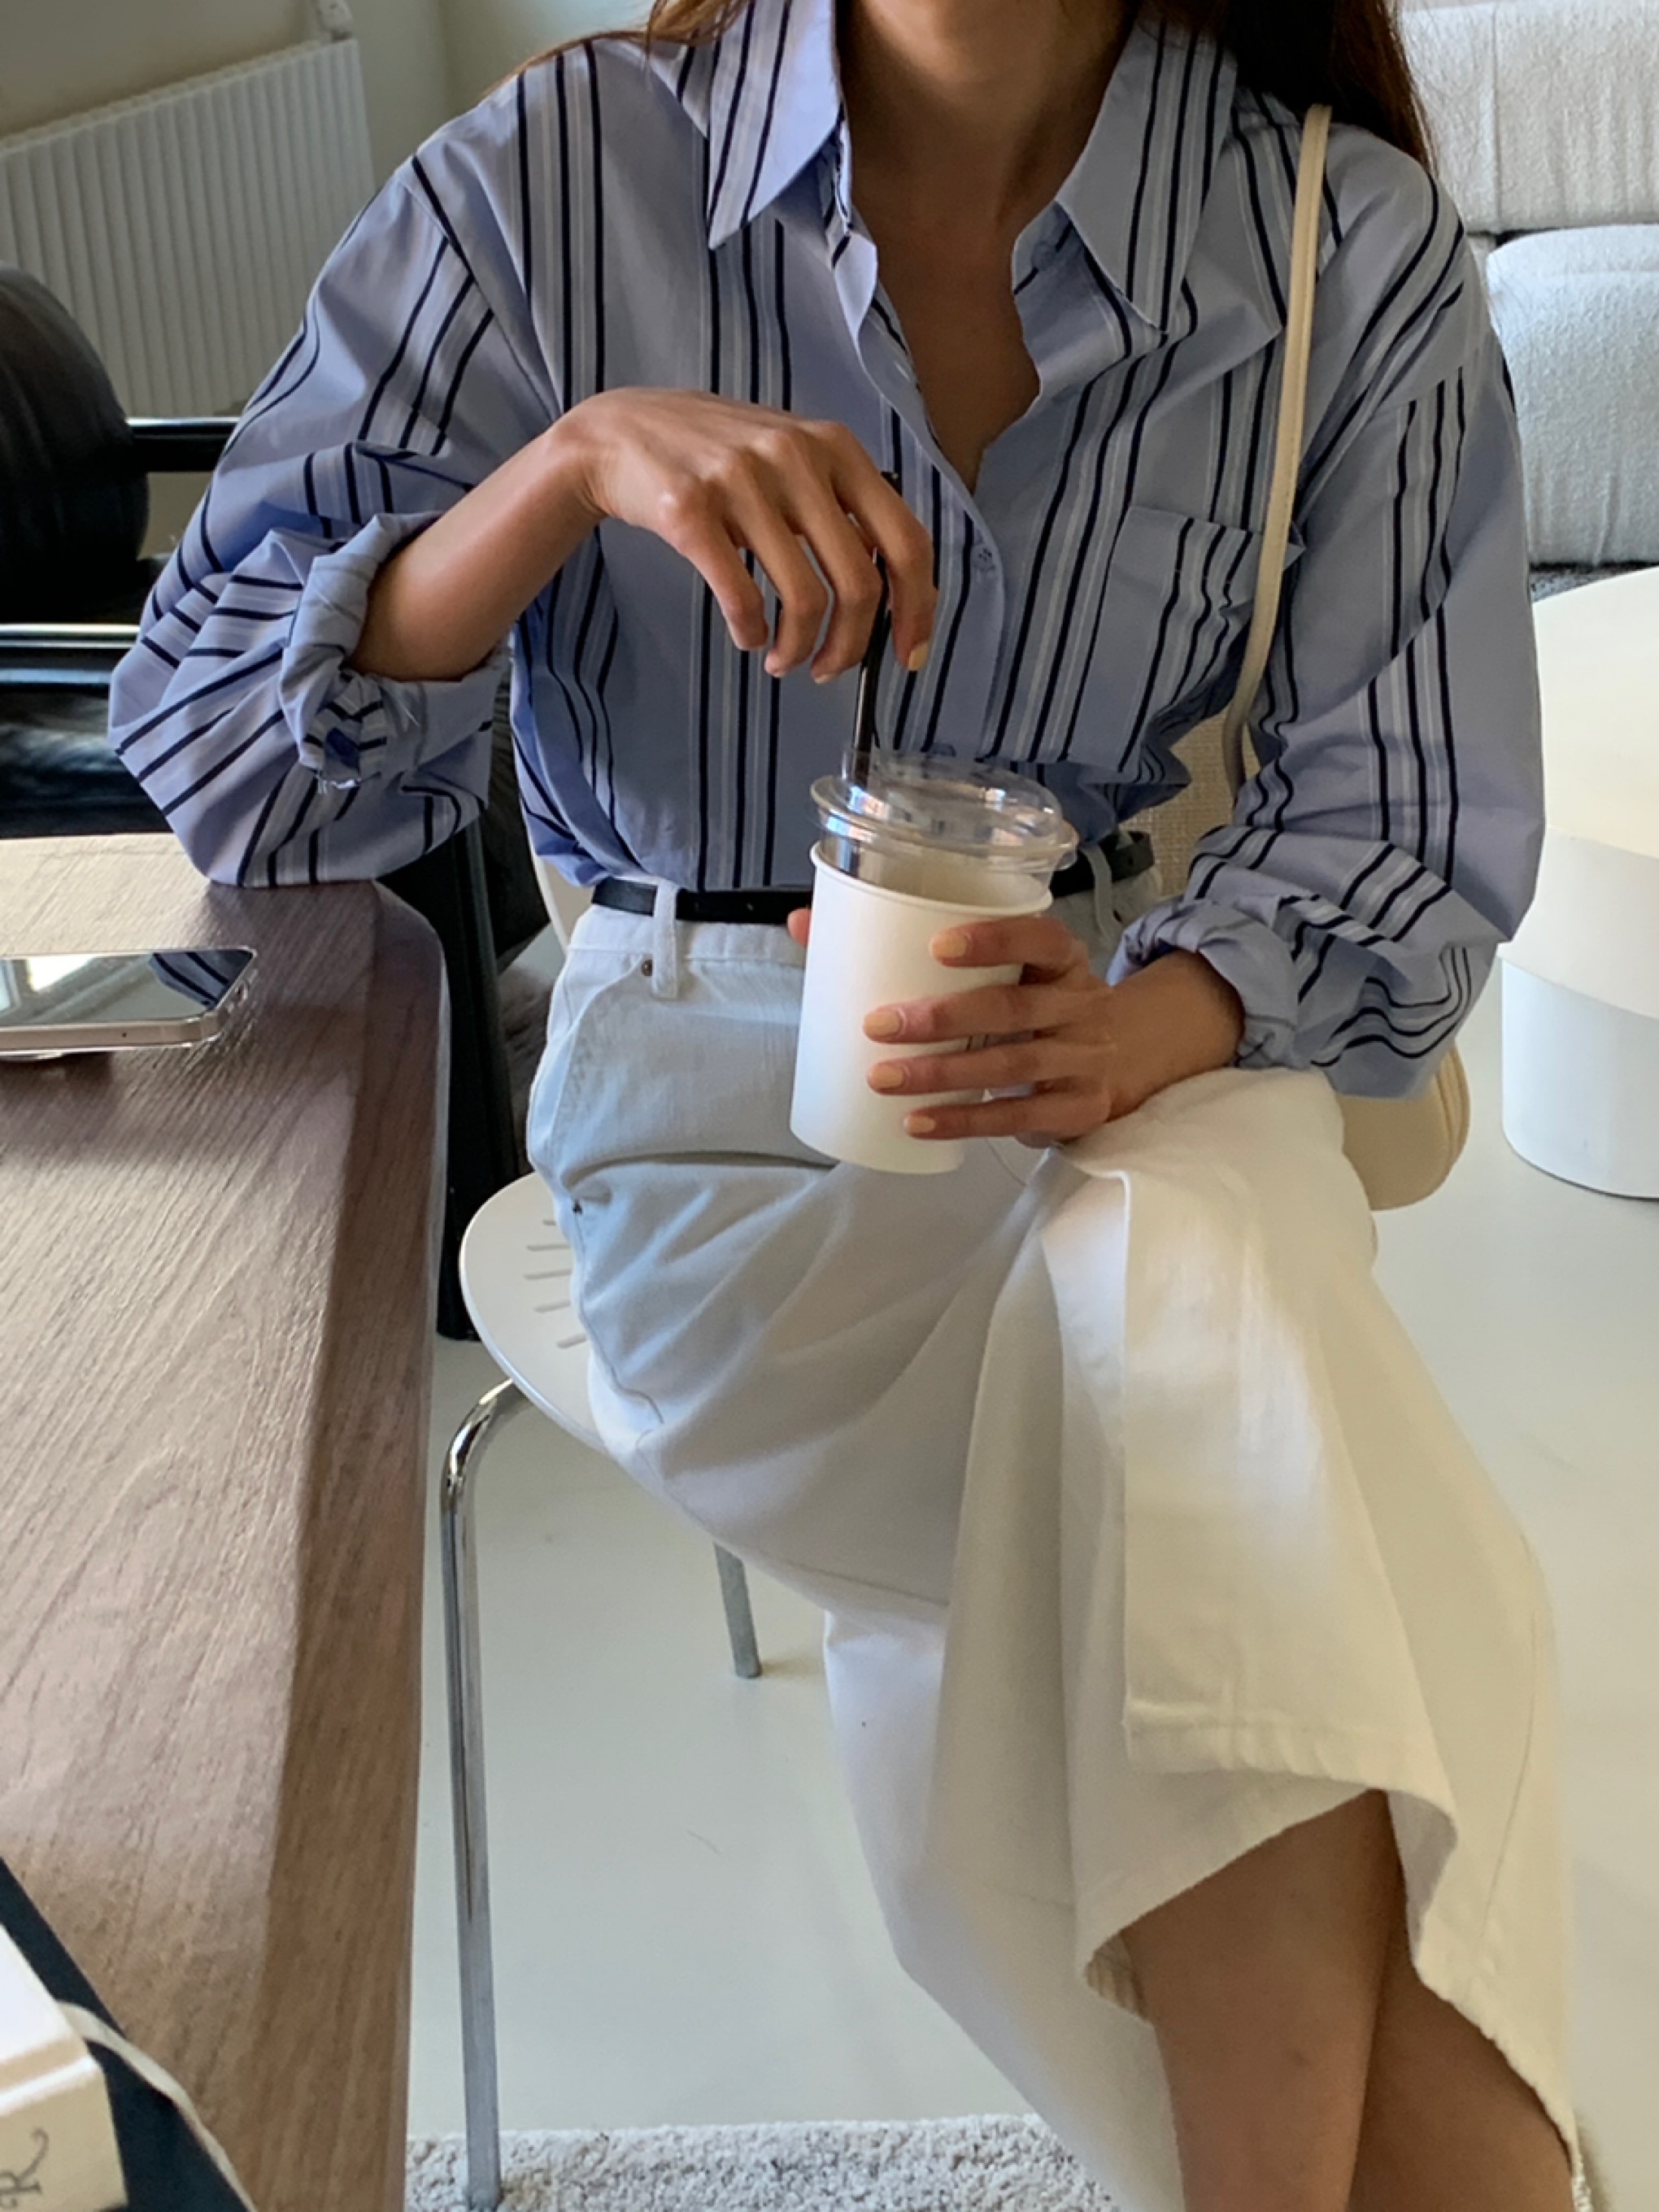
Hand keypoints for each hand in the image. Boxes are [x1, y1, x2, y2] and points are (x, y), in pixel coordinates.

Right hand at [550, 390, 935, 680]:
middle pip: (860, 582)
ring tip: (784, 660)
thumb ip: (841, 504)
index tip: (907, 653)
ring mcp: (741, 480)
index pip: (905, 540)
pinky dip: (753, 633)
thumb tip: (889, 587)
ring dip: (799, 648)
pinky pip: (743, 598)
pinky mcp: (690, 510)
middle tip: (829, 669)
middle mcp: (795, 456)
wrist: (619, 434)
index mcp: (835, 447)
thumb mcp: (791, 456)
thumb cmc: (715, 456)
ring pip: (805, 598)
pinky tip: (749, 636)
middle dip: (851, 646)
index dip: (917, 607)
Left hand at [790, 909, 1244, 1145]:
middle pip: (1014, 1010)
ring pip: (1012, 1068)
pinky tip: (916, 1123)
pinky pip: (1018, 1118)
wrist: (1124, 1056)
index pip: (1039, 938)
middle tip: (878, 1025)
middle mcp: (1080, 1006)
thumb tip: (803, 925)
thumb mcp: (1005, 969)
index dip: (993, 939)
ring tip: (881, 1079)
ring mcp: (1083, 1061)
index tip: (935, 946)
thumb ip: (914, 944)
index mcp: (1060, 959)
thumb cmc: (1034, 1001)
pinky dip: (965, 1122)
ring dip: (943, 1076)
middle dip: (943, 1018)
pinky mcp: (1078, 1109)